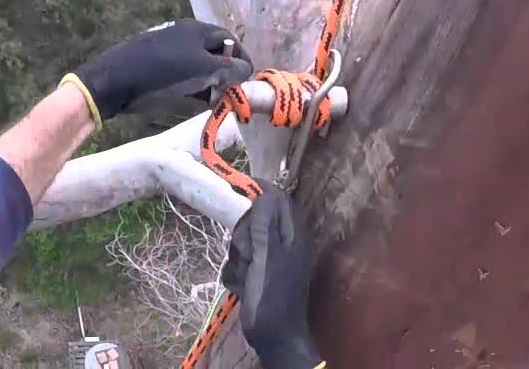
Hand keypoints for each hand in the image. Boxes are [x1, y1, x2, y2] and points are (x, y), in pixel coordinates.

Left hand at [67, 19, 252, 121]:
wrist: (115, 81)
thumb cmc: (163, 72)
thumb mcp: (202, 70)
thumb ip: (228, 69)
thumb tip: (246, 69)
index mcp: (196, 30)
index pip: (229, 38)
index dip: (241, 57)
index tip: (249, 77)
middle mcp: (183, 36)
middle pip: (214, 51)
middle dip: (227, 71)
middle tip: (233, 91)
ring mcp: (168, 51)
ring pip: (199, 65)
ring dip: (212, 81)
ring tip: (218, 100)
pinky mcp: (157, 67)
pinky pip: (184, 74)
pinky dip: (195, 86)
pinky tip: (199, 101)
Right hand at [221, 187, 322, 368]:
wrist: (274, 338)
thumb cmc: (273, 295)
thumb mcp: (268, 256)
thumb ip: (265, 224)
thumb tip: (264, 190)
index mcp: (292, 234)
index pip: (277, 198)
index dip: (258, 192)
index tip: (237, 193)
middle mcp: (282, 243)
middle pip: (253, 220)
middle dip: (243, 236)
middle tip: (248, 253)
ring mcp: (268, 260)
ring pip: (242, 243)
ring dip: (238, 259)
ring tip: (247, 276)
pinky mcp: (257, 274)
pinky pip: (237, 263)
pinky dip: (236, 274)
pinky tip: (242, 288)